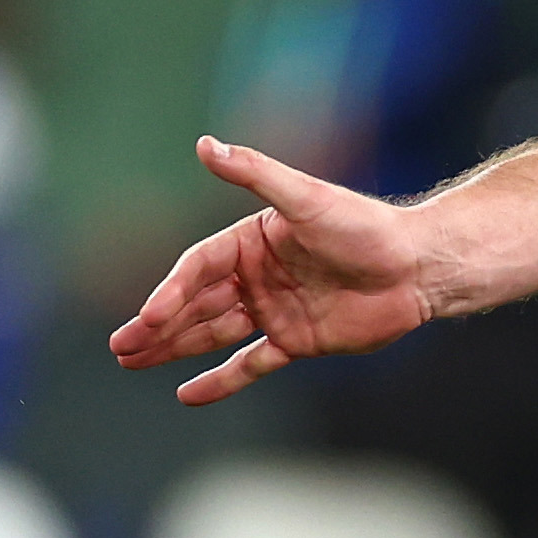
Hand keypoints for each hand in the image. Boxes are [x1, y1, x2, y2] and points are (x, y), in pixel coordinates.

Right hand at [105, 135, 432, 404]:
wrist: (418, 267)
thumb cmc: (364, 226)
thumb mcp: (305, 197)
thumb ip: (255, 173)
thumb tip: (205, 143)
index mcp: (251, 241)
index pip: (197, 268)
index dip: (170, 292)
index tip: (147, 317)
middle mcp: (257, 276)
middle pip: (196, 304)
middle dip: (157, 327)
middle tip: (119, 348)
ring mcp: (275, 310)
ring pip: (214, 334)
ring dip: (174, 349)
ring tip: (132, 363)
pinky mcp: (297, 342)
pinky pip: (251, 364)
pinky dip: (221, 379)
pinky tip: (187, 394)